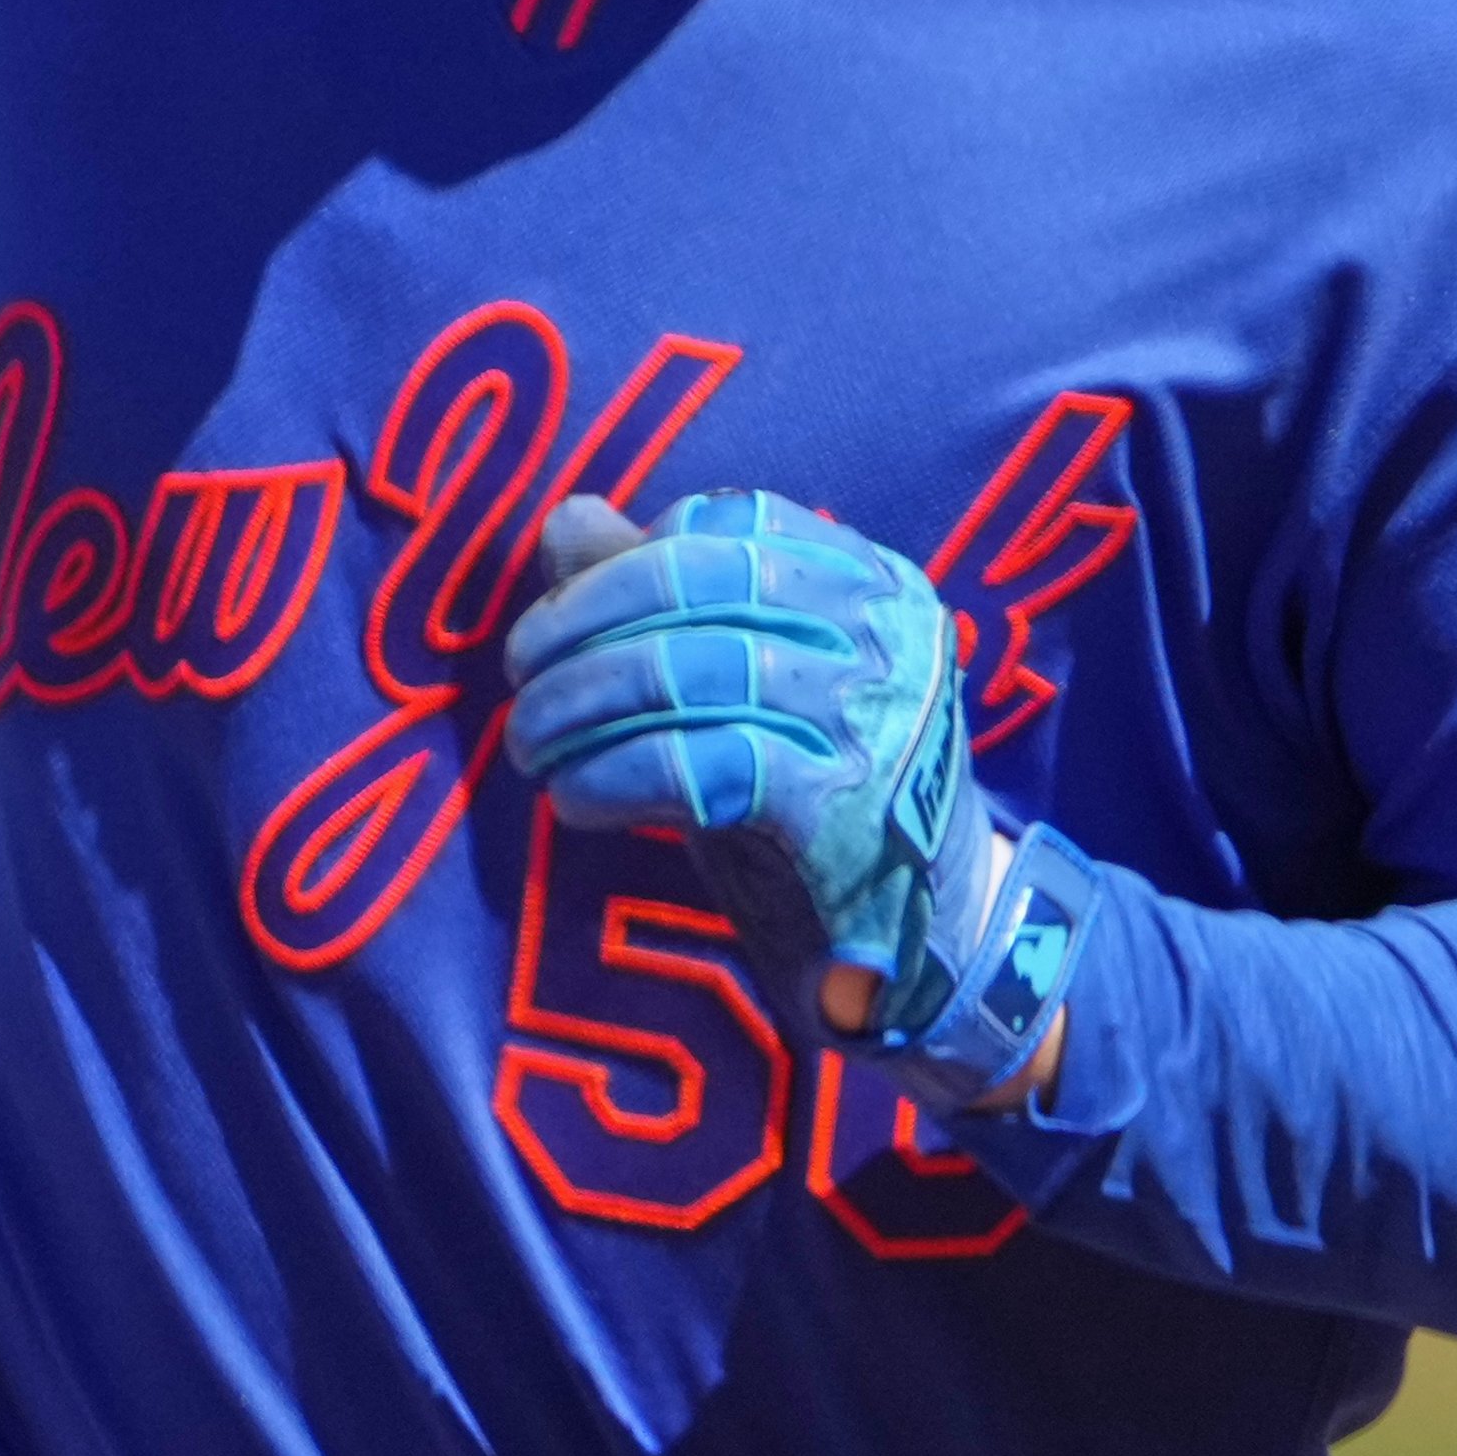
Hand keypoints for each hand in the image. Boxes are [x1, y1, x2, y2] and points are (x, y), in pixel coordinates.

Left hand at [499, 491, 1092, 1109]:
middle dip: (579, 627)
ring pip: (683, 668)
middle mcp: (884, 634)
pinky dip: (611, 774)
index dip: (622, 567)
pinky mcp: (835, 811)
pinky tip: (577, 798)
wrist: (933, 938)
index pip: (727, 522)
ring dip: (579, 706)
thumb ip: (665, 593)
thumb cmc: (825, 794)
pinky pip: (690, 765)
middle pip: (694, 583)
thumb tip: (567, 518)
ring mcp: (868, 719)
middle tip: (522, 683)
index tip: (562, 626)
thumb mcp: (755, 680)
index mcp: (874, 582)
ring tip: (532, 747)